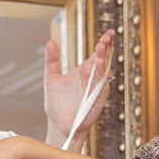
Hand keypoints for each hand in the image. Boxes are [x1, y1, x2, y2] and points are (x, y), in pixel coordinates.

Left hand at [44, 28, 114, 144]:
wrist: (58, 125)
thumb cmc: (57, 105)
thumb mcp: (51, 78)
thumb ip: (52, 60)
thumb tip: (50, 42)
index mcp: (84, 73)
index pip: (97, 55)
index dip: (104, 43)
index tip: (108, 33)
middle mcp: (91, 80)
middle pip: (103, 60)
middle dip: (106, 48)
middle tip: (107, 36)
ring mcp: (95, 90)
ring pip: (104, 73)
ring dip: (103, 60)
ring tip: (101, 48)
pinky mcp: (96, 101)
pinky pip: (101, 88)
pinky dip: (101, 78)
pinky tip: (100, 68)